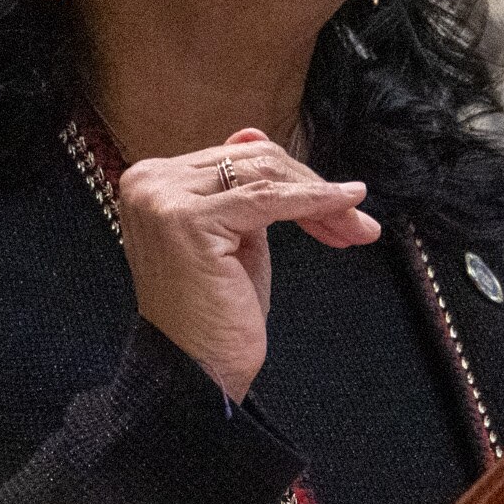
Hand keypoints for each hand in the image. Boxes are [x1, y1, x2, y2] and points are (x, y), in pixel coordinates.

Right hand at [115, 128, 378, 402]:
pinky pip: (267, 199)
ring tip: (356, 226)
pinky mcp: (186, 219)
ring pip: (264, 176)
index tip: (341, 205)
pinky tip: (347, 203)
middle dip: (312, 188)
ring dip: (320, 199)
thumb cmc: (216, 313)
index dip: (295, 180)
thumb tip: (253, 130)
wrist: (196, 373)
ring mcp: (161, 198)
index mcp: (150, 180)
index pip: (237, 160)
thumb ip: (242, 185)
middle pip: (252, 162)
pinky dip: (314, 200)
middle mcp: (146, 181)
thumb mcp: (235, 235)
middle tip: (357, 220)